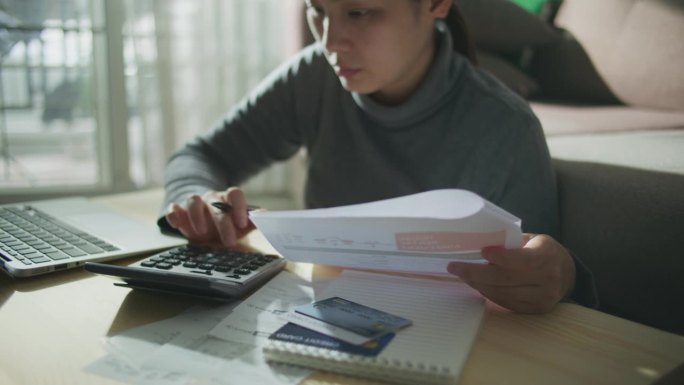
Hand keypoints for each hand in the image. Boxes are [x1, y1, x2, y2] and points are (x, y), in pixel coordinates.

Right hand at [165, 187, 255, 246]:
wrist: (208, 220)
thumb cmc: (228, 223)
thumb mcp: (241, 224)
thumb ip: (253, 220)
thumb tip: (267, 216)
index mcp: (228, 199)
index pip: (235, 194)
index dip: (239, 207)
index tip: (242, 223)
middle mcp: (212, 198)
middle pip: (216, 203)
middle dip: (223, 223)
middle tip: (229, 242)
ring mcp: (195, 203)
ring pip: (193, 200)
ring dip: (197, 215)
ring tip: (202, 233)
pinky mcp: (180, 211)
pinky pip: (174, 207)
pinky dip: (174, 214)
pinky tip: (175, 223)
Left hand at [447, 234, 575, 312]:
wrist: (566, 273)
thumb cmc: (541, 250)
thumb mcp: (532, 239)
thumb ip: (511, 243)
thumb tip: (478, 243)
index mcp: (547, 254)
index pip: (523, 259)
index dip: (502, 257)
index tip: (482, 252)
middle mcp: (548, 278)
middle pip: (507, 278)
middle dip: (476, 273)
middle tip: (455, 267)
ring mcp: (543, 297)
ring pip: (504, 293)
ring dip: (479, 285)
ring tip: (462, 276)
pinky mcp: (536, 309)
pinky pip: (507, 303)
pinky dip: (489, 294)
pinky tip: (477, 285)